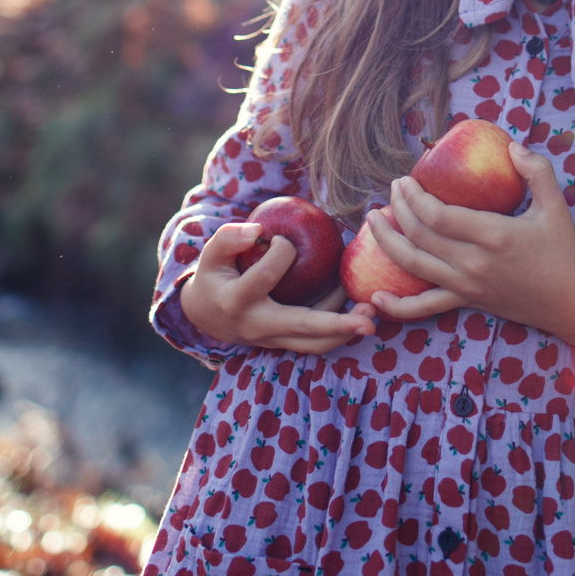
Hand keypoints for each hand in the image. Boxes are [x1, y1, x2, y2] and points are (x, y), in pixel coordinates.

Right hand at [179, 222, 376, 354]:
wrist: (203, 317)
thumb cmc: (212, 278)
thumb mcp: (210, 256)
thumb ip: (228, 239)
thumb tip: (258, 230)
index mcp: (236, 302)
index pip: (266, 276)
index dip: (281, 251)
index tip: (284, 238)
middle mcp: (256, 327)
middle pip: (302, 329)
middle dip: (339, 325)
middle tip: (369, 318)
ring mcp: (271, 340)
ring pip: (314, 344)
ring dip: (345, 331)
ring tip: (371, 310)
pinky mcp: (284, 343)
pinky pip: (314, 341)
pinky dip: (337, 328)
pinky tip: (355, 306)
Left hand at [365, 142, 574, 369]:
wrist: (571, 303)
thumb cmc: (564, 251)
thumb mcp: (556, 206)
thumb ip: (536, 170)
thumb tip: (511, 145)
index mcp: (493, 235)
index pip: (437, 216)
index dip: (413, 196)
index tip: (405, 179)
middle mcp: (473, 263)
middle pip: (419, 236)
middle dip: (398, 209)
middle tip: (392, 190)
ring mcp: (466, 286)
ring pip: (413, 266)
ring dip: (387, 242)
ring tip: (373, 221)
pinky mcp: (466, 302)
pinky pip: (425, 308)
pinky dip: (398, 306)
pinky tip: (376, 297)